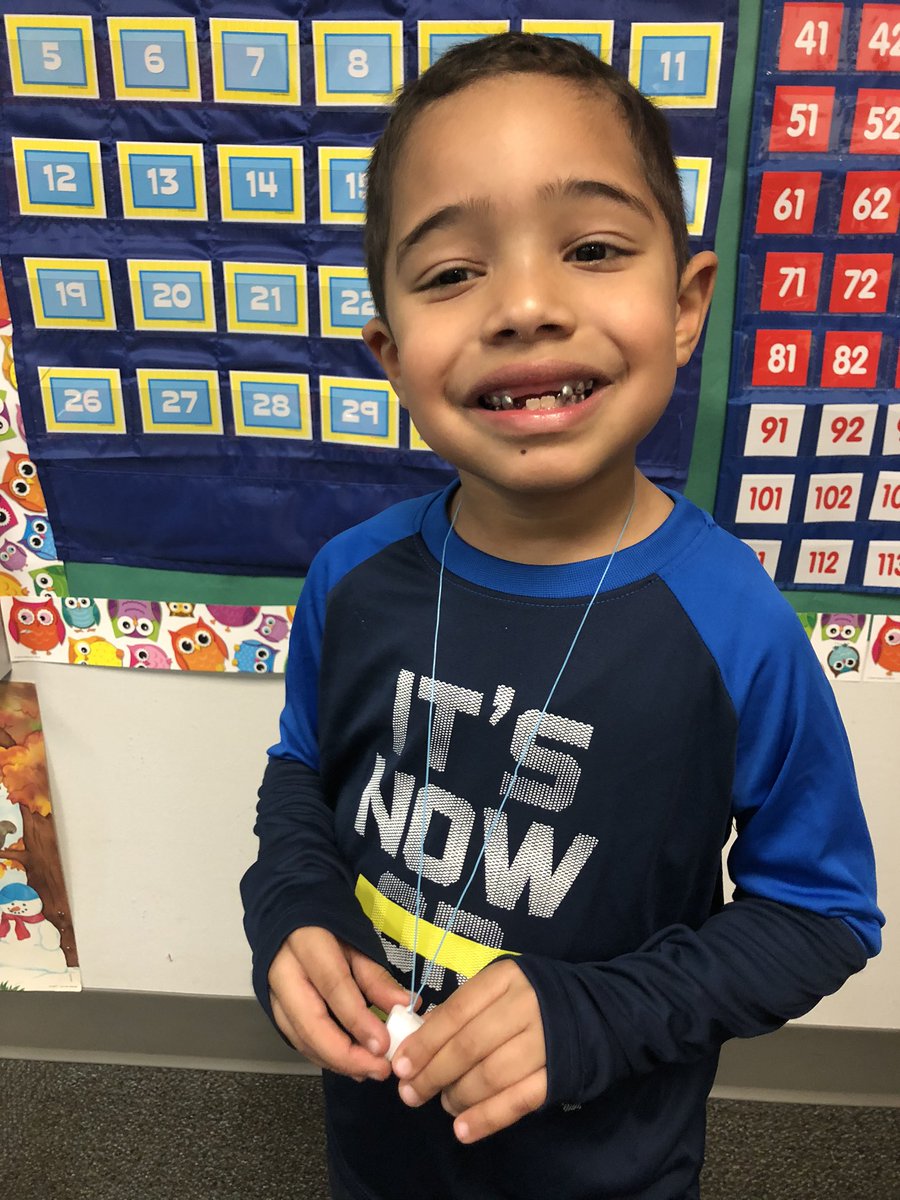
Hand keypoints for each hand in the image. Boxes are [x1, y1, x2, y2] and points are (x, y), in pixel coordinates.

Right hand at [269, 926, 410, 1081]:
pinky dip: (324, 1057)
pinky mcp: (274, 1010)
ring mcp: (273, 994)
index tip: (384, 1046)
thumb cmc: (329, 929)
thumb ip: (377, 977)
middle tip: (378, 1070)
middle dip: (345, 1055)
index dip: (358, 1020)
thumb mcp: (356, 943)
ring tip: (369, 1071)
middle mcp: (282, 972)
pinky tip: (350, 1065)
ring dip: (336, 1062)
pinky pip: (298, 1040)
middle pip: (310, 1023)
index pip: (333, 986)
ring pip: (301, 1038)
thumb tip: (405, 1006)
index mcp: (307, 944)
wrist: (290, 919)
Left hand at [391, 959, 546, 1142]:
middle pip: (470, 1046)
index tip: (401, 1066)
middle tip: (411, 1093)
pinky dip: (488, 1118)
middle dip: (434, 1074)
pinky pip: (518, 1100)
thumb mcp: (500, 987)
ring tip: (444, 1105)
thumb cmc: (533, 997)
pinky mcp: (559, 1074)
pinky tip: (463, 1130)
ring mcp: (545, 1041)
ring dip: (459, 1097)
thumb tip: (418, 1042)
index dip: (425, 1041)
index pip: (457, 1012)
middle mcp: (525, 1006)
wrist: (597, 1009)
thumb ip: (464, 1009)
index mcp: (505, 979)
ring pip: (491, 1076)